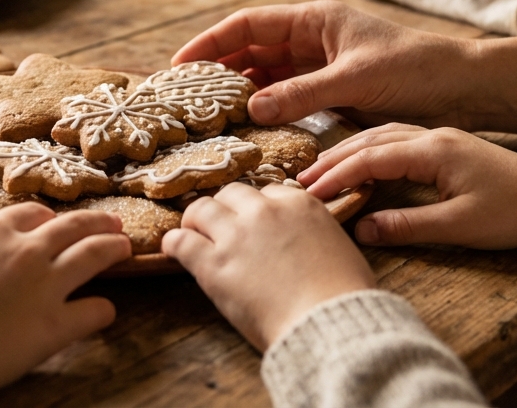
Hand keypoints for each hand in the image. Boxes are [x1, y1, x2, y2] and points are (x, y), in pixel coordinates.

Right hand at [0, 204, 130, 393]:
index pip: (33, 213)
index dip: (48, 218)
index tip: (54, 223)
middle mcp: (26, 250)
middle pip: (74, 226)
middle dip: (97, 222)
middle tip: (113, 225)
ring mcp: (46, 284)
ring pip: (95, 254)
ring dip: (114, 248)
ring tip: (127, 249)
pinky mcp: (56, 324)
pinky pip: (96, 309)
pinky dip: (103, 310)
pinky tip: (104, 311)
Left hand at [162, 183, 374, 350]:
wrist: (330, 324)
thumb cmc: (344, 298)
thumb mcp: (340, 248)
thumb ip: (315, 234)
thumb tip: (306, 244)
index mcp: (300, 205)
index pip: (269, 192)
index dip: (259, 210)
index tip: (254, 223)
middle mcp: (265, 212)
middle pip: (232, 194)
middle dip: (226, 209)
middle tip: (221, 227)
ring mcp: (236, 236)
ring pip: (202, 209)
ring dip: (196, 220)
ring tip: (193, 234)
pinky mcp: (214, 264)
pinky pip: (182, 241)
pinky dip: (174, 243)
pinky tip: (173, 249)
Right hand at [172, 1, 516, 139]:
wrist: (464, 89)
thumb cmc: (417, 70)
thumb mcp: (355, 81)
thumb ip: (301, 93)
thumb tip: (250, 108)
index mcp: (315, 20)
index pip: (248, 25)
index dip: (210, 42)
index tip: (179, 65)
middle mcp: (312, 39)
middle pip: (250, 49)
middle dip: (216, 68)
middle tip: (183, 95)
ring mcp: (320, 66)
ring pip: (265, 75)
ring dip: (238, 91)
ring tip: (206, 113)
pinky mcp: (331, 92)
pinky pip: (286, 97)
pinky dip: (265, 108)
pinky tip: (247, 125)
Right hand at [299, 124, 516, 258]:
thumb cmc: (515, 213)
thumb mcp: (460, 226)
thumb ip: (408, 226)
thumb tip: (362, 230)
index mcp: (433, 150)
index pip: (370, 159)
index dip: (337, 176)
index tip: (310, 194)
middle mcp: (432, 136)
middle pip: (369, 141)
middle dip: (333, 160)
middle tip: (301, 180)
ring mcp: (439, 138)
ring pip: (381, 137)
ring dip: (348, 151)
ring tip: (321, 171)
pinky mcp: (446, 145)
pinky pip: (396, 140)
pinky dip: (370, 149)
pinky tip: (360, 160)